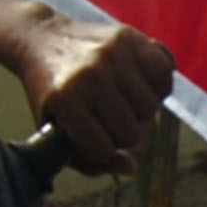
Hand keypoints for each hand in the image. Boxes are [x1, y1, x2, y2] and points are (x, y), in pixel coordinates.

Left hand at [14, 13, 174, 173]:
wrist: (42, 38)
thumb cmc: (52, 92)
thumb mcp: (56, 130)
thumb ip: (90, 160)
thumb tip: (132, 168)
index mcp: (65, 101)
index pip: (103, 150)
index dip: (100, 149)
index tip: (92, 137)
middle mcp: (90, 76)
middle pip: (131, 132)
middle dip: (121, 132)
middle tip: (108, 118)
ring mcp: (111, 55)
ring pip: (151, 108)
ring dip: (139, 111)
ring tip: (123, 101)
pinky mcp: (128, 37)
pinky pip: (164, 75)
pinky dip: (158, 86)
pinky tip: (142, 86)